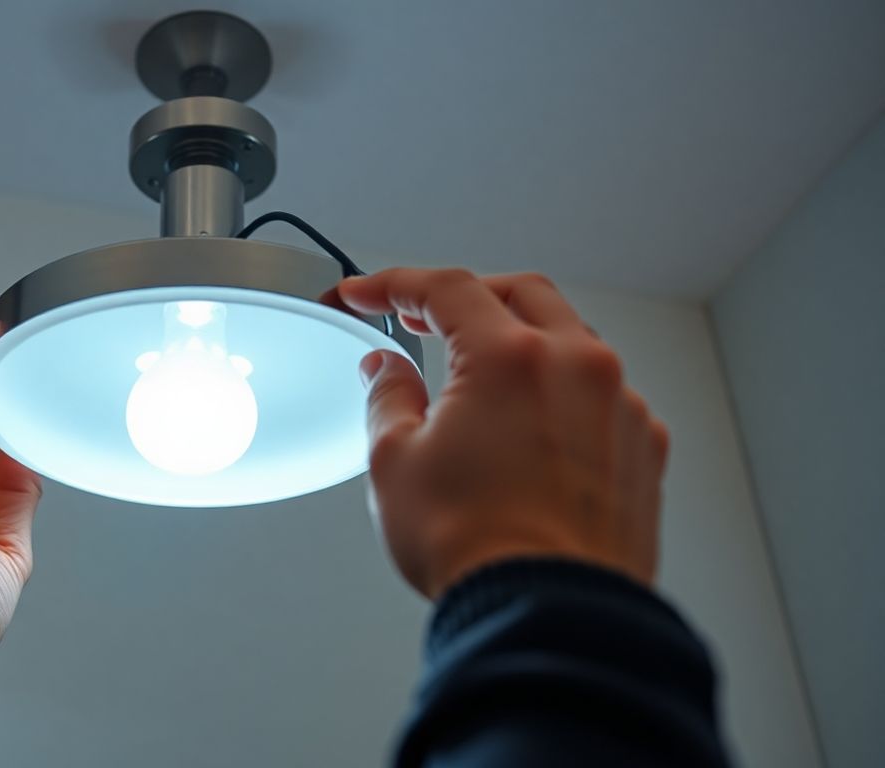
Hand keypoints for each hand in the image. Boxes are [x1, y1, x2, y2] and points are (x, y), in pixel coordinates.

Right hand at [340, 270, 667, 599]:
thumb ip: (388, 397)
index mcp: (511, 357)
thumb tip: (386, 371)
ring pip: (571, 340)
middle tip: (424, 316)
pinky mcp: (643, 450)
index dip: (395, 285)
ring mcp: (620, 407)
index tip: (367, 295)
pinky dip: (563, 392)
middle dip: (467, 296)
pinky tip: (532, 425)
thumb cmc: (478, 548)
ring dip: (522, 341)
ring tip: (480, 375)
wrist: (549, 615)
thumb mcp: (396, 463)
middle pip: (520, 294)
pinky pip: (603, 394)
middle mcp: (578, 368)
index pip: (447, 288)